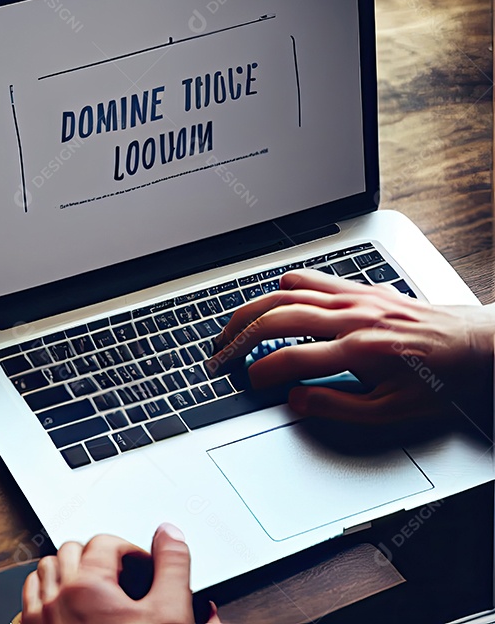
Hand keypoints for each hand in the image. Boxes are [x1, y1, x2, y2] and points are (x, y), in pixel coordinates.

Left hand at [21, 525, 219, 623]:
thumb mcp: (171, 615)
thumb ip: (173, 566)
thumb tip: (169, 532)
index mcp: (89, 585)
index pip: (105, 542)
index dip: (130, 552)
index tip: (144, 569)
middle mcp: (57, 598)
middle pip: (71, 550)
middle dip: (98, 558)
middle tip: (122, 579)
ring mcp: (41, 619)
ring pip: (46, 571)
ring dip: (68, 571)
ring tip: (96, 590)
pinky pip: (30, 600)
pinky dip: (46, 594)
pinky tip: (67, 607)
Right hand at [206, 269, 494, 423]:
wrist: (478, 345)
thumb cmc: (442, 379)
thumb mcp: (392, 411)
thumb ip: (338, 406)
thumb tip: (296, 400)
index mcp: (358, 351)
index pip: (289, 359)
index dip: (259, 373)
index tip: (248, 383)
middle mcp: (352, 318)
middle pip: (275, 317)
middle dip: (238, 336)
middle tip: (221, 354)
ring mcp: (354, 298)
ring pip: (285, 292)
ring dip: (251, 309)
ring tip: (232, 328)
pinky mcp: (360, 288)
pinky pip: (312, 278)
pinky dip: (284, 288)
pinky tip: (273, 301)